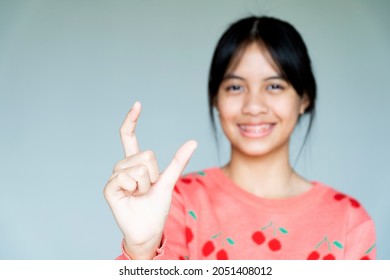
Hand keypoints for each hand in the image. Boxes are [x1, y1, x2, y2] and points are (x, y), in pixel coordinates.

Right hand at [103, 101, 196, 258]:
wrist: (149, 229)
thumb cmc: (156, 206)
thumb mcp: (169, 181)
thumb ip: (178, 161)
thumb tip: (193, 141)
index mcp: (135, 163)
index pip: (129, 137)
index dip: (132, 120)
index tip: (137, 104)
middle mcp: (123, 166)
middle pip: (146, 154)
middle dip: (154, 174)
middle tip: (148, 189)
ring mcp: (115, 177)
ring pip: (139, 167)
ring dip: (146, 184)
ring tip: (140, 195)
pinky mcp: (109, 188)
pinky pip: (126, 177)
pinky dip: (135, 189)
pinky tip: (131, 198)